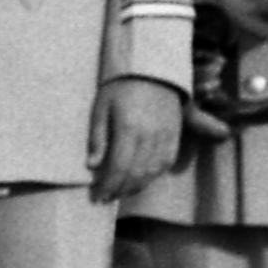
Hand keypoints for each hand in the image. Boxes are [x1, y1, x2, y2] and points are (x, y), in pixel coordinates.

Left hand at [89, 75, 187, 202]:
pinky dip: (152, 176)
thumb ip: (97, 137)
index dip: (108, 186)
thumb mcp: (101, 107)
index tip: (97, 197)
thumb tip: (92, 165)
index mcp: (128, 128)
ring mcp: (165, 136)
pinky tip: (140, 180)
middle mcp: (150, 135)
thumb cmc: (120, 86)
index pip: (119, 167)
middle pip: (136, 174)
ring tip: (120, 192)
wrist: (152, 69)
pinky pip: (166, 163)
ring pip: (152, 172)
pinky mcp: (175, 135)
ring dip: (135, 186)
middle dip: (120, 190)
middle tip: (106, 198)